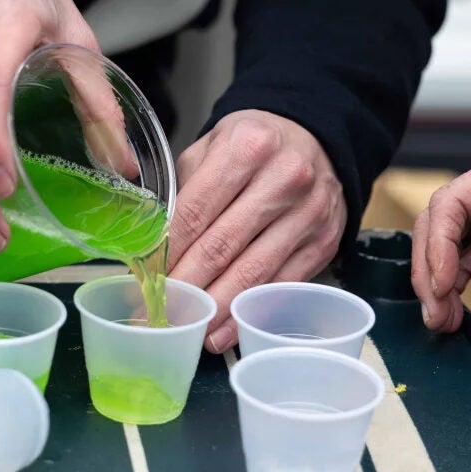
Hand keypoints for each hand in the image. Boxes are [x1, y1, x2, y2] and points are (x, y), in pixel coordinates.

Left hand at [168, 110, 345, 352]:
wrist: (317, 140)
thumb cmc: (254, 146)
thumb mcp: (214, 144)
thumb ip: (184, 187)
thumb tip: (153, 243)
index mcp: (247, 148)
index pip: (196, 210)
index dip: (168, 250)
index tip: (146, 278)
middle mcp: (284, 179)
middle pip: (222, 245)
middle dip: (186, 285)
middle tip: (159, 311)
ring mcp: (309, 214)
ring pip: (253, 272)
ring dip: (216, 307)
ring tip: (188, 328)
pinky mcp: (324, 242)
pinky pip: (281, 284)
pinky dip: (250, 312)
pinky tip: (225, 330)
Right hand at [411, 137, 470, 332]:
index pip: (450, 203)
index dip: (438, 244)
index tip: (443, 285)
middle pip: (435, 224)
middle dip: (428, 271)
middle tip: (436, 316)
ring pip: (443, 243)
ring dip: (437, 281)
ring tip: (443, 322)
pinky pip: (465, 255)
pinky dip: (456, 282)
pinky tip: (455, 310)